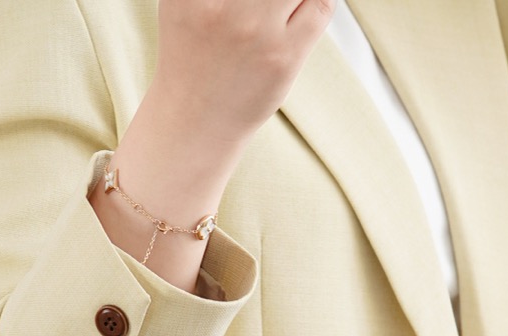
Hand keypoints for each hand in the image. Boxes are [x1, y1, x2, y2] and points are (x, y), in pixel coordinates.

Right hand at [91, 0, 333, 289]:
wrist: (182, 149)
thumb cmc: (187, 74)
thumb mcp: (188, 7)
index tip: (246, 2)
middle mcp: (220, 4)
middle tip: (267, 10)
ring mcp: (254, 31)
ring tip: (278, 15)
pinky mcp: (285, 57)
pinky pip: (324, 4)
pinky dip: (315, 7)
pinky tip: (294, 25)